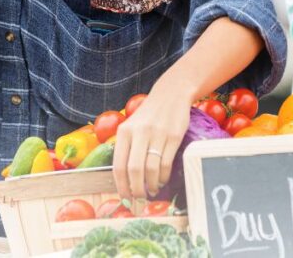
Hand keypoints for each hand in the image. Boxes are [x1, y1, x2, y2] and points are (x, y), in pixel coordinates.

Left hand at [112, 84, 191, 198]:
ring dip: (151, 185)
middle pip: (134, 170)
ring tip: (152, 190)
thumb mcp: (131, 126)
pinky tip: (162, 180)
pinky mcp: (173, 136)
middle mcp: (139, 133)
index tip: (125, 197)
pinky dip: (163, 176)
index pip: (119, 165)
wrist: (171, 95)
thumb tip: (124, 180)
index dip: (121, 186)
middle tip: (140, 199)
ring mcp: (157, 134)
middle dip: (136, 189)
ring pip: (151, 169)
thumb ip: (126, 148)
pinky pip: (166, 163)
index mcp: (124, 132)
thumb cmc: (149, 116)